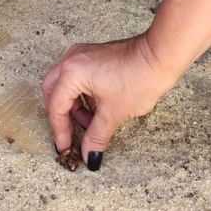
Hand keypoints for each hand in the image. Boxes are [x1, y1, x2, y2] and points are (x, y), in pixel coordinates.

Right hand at [42, 33, 176, 169]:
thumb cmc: (138, 78)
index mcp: (71, 73)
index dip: (60, 130)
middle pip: (52, 91)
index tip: (65, 146)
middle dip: (60, 115)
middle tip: (69, 134)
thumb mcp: (114, 113)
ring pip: (63, 83)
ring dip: (73, 105)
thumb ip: (96, 136)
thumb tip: (88, 155)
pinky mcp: (91, 55)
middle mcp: (71, 60)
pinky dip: (80, 94)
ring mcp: (80, 55)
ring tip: (90, 122)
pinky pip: (75, 76)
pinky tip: (96, 108)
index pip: (56, 106)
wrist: (158, 57)